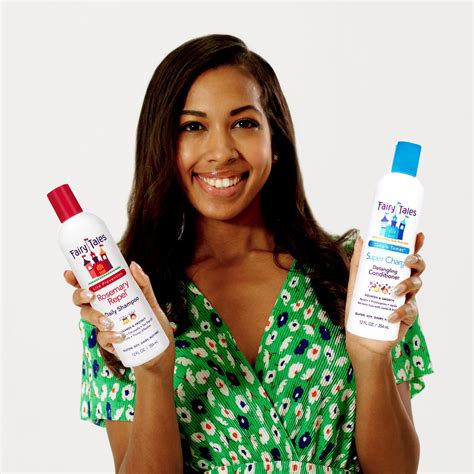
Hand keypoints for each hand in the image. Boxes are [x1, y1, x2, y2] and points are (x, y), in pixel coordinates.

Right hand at [64, 262, 175, 376]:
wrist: (159, 348)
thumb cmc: (151, 321)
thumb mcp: (149, 299)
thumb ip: (143, 283)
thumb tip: (134, 265)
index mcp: (109, 296)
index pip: (88, 285)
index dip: (75, 279)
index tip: (69, 274)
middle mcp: (103, 309)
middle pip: (81, 301)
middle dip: (80, 296)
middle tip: (90, 295)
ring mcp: (104, 326)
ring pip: (88, 318)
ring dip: (95, 317)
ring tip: (108, 321)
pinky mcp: (109, 342)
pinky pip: (102, 338)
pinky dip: (109, 336)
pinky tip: (121, 335)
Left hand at [345, 232, 425, 361]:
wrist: (361, 337)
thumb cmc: (359, 308)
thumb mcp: (356, 283)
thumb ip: (358, 263)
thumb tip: (362, 239)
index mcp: (391, 273)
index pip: (405, 255)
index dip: (415, 245)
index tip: (418, 235)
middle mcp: (402, 283)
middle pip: (417, 267)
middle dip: (416, 260)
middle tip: (407, 260)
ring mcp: (407, 299)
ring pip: (416, 284)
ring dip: (407, 284)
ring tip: (395, 290)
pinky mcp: (408, 316)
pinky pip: (410, 310)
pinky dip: (400, 311)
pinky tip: (390, 315)